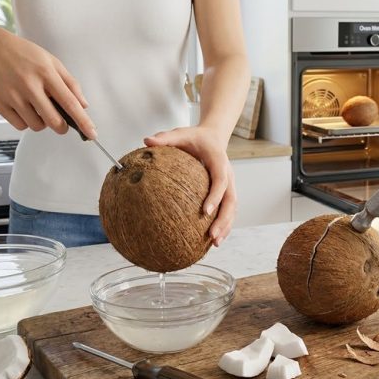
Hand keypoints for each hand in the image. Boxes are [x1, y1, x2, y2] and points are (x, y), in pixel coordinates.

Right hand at [0, 27, 95, 138]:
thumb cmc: (27, 55)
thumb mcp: (53, 62)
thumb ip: (70, 84)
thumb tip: (83, 106)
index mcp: (46, 73)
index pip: (70, 103)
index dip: (83, 121)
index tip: (92, 135)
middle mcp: (28, 85)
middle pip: (54, 121)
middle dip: (62, 127)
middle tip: (61, 121)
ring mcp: (12, 95)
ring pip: (37, 126)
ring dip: (42, 123)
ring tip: (38, 107)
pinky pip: (20, 126)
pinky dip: (26, 122)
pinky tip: (25, 108)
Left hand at [144, 127, 235, 245]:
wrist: (213, 138)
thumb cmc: (195, 137)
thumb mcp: (180, 134)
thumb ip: (165, 138)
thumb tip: (146, 141)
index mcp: (219, 161)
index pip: (221, 180)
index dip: (215, 196)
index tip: (205, 211)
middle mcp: (228, 175)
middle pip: (231, 200)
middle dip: (223, 220)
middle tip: (212, 236)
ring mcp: (229, 185)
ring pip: (232, 209)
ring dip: (226, 227)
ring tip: (214, 244)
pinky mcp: (226, 193)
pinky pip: (227, 211)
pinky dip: (223, 225)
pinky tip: (211, 240)